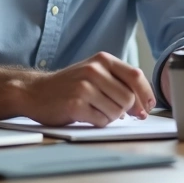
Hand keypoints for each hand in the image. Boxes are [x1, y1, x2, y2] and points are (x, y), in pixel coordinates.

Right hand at [23, 52, 154, 126]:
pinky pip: (101, 121)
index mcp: (102, 60)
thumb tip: (142, 106)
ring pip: (117, 112)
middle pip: (128, 97)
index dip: (146, 94)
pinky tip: (87, 116)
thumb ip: (118, 83)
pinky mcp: (75, 105)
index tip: (149, 107)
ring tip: (96, 111)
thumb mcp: (93, 73)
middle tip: (116, 113)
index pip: (136, 76)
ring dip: (111, 117)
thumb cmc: (69, 85)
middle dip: (126, 110)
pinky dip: (99, 123)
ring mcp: (84, 87)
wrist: (34, 92)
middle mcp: (94, 70)